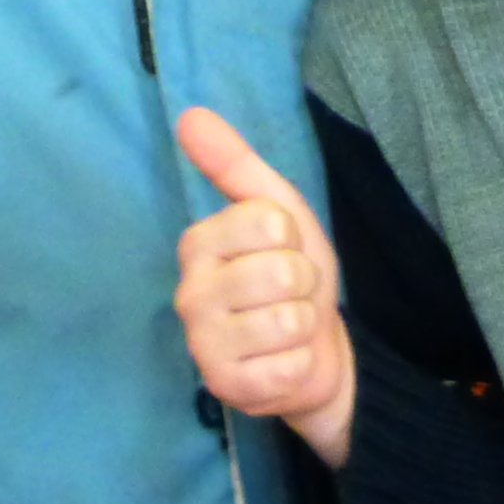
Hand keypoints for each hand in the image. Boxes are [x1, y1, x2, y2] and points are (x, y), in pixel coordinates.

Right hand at [172, 108, 354, 466]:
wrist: (314, 352)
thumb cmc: (292, 275)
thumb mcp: (278, 212)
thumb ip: (235, 164)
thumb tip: (190, 115)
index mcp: (198, 243)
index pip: (267, 221)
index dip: (291, 237)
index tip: (281, 251)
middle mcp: (189, 293)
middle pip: (281, 272)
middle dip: (303, 284)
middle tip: (288, 295)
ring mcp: (202, 345)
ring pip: (287, 320)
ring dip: (303, 325)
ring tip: (287, 329)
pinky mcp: (224, 389)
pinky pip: (287, 367)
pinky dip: (299, 364)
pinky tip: (282, 363)